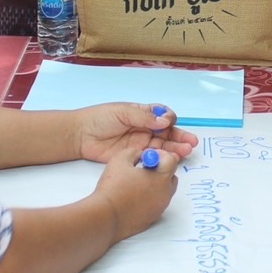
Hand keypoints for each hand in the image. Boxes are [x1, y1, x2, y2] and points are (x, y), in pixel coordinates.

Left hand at [74, 102, 197, 164]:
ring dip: (175, 148)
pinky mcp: (136, 156)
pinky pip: (153, 158)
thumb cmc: (100, 118)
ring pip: (163, 146)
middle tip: (191, 143)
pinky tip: (169, 160)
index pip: (163, 116)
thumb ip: (144, 117)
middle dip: (180, 137)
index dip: (169, 119)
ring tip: (186, 152)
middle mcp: (145, 128)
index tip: (169, 123)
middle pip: (168, 133)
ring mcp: (141, 143)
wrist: (80, 135)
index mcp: (142, 114)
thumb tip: (164, 121)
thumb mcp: (123, 112)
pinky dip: (162, 159)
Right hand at [92, 145, 181, 241]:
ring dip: (156, 184)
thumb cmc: (114, 188)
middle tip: (146, 168)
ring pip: (164, 192)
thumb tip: (139, 154)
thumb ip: (134, 152)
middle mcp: (165, 194)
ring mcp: (160, 208)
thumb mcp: (120, 160)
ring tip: (137, 183)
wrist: (107, 216)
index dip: (161, 155)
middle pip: (171, 177)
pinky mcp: (152, 218)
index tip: (150, 155)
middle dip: (161, 170)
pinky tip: (134, 196)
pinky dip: (150, 198)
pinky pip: (156, 204)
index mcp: (161, 178)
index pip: (172, 161)